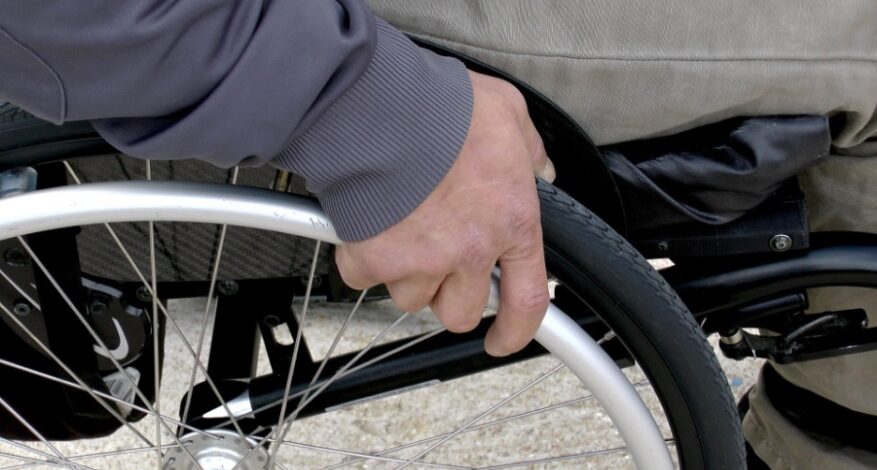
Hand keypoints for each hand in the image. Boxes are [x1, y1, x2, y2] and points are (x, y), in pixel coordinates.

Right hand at [335, 70, 553, 355]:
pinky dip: (362, 257)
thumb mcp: (509, 115)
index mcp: (511, 222)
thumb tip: (539, 168)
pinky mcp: (375, 260)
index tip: (501, 340)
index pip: (527, 299)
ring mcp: (422, 261)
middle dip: (447, 294)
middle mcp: (470, 252)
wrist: (381, 108)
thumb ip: (529, 149)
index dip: (515, 331)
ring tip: (398, 228)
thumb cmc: (444, 108)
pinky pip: (365, 278)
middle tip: (435, 261)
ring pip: (411, 298)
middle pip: (460, 312)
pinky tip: (366, 224)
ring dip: (405, 274)